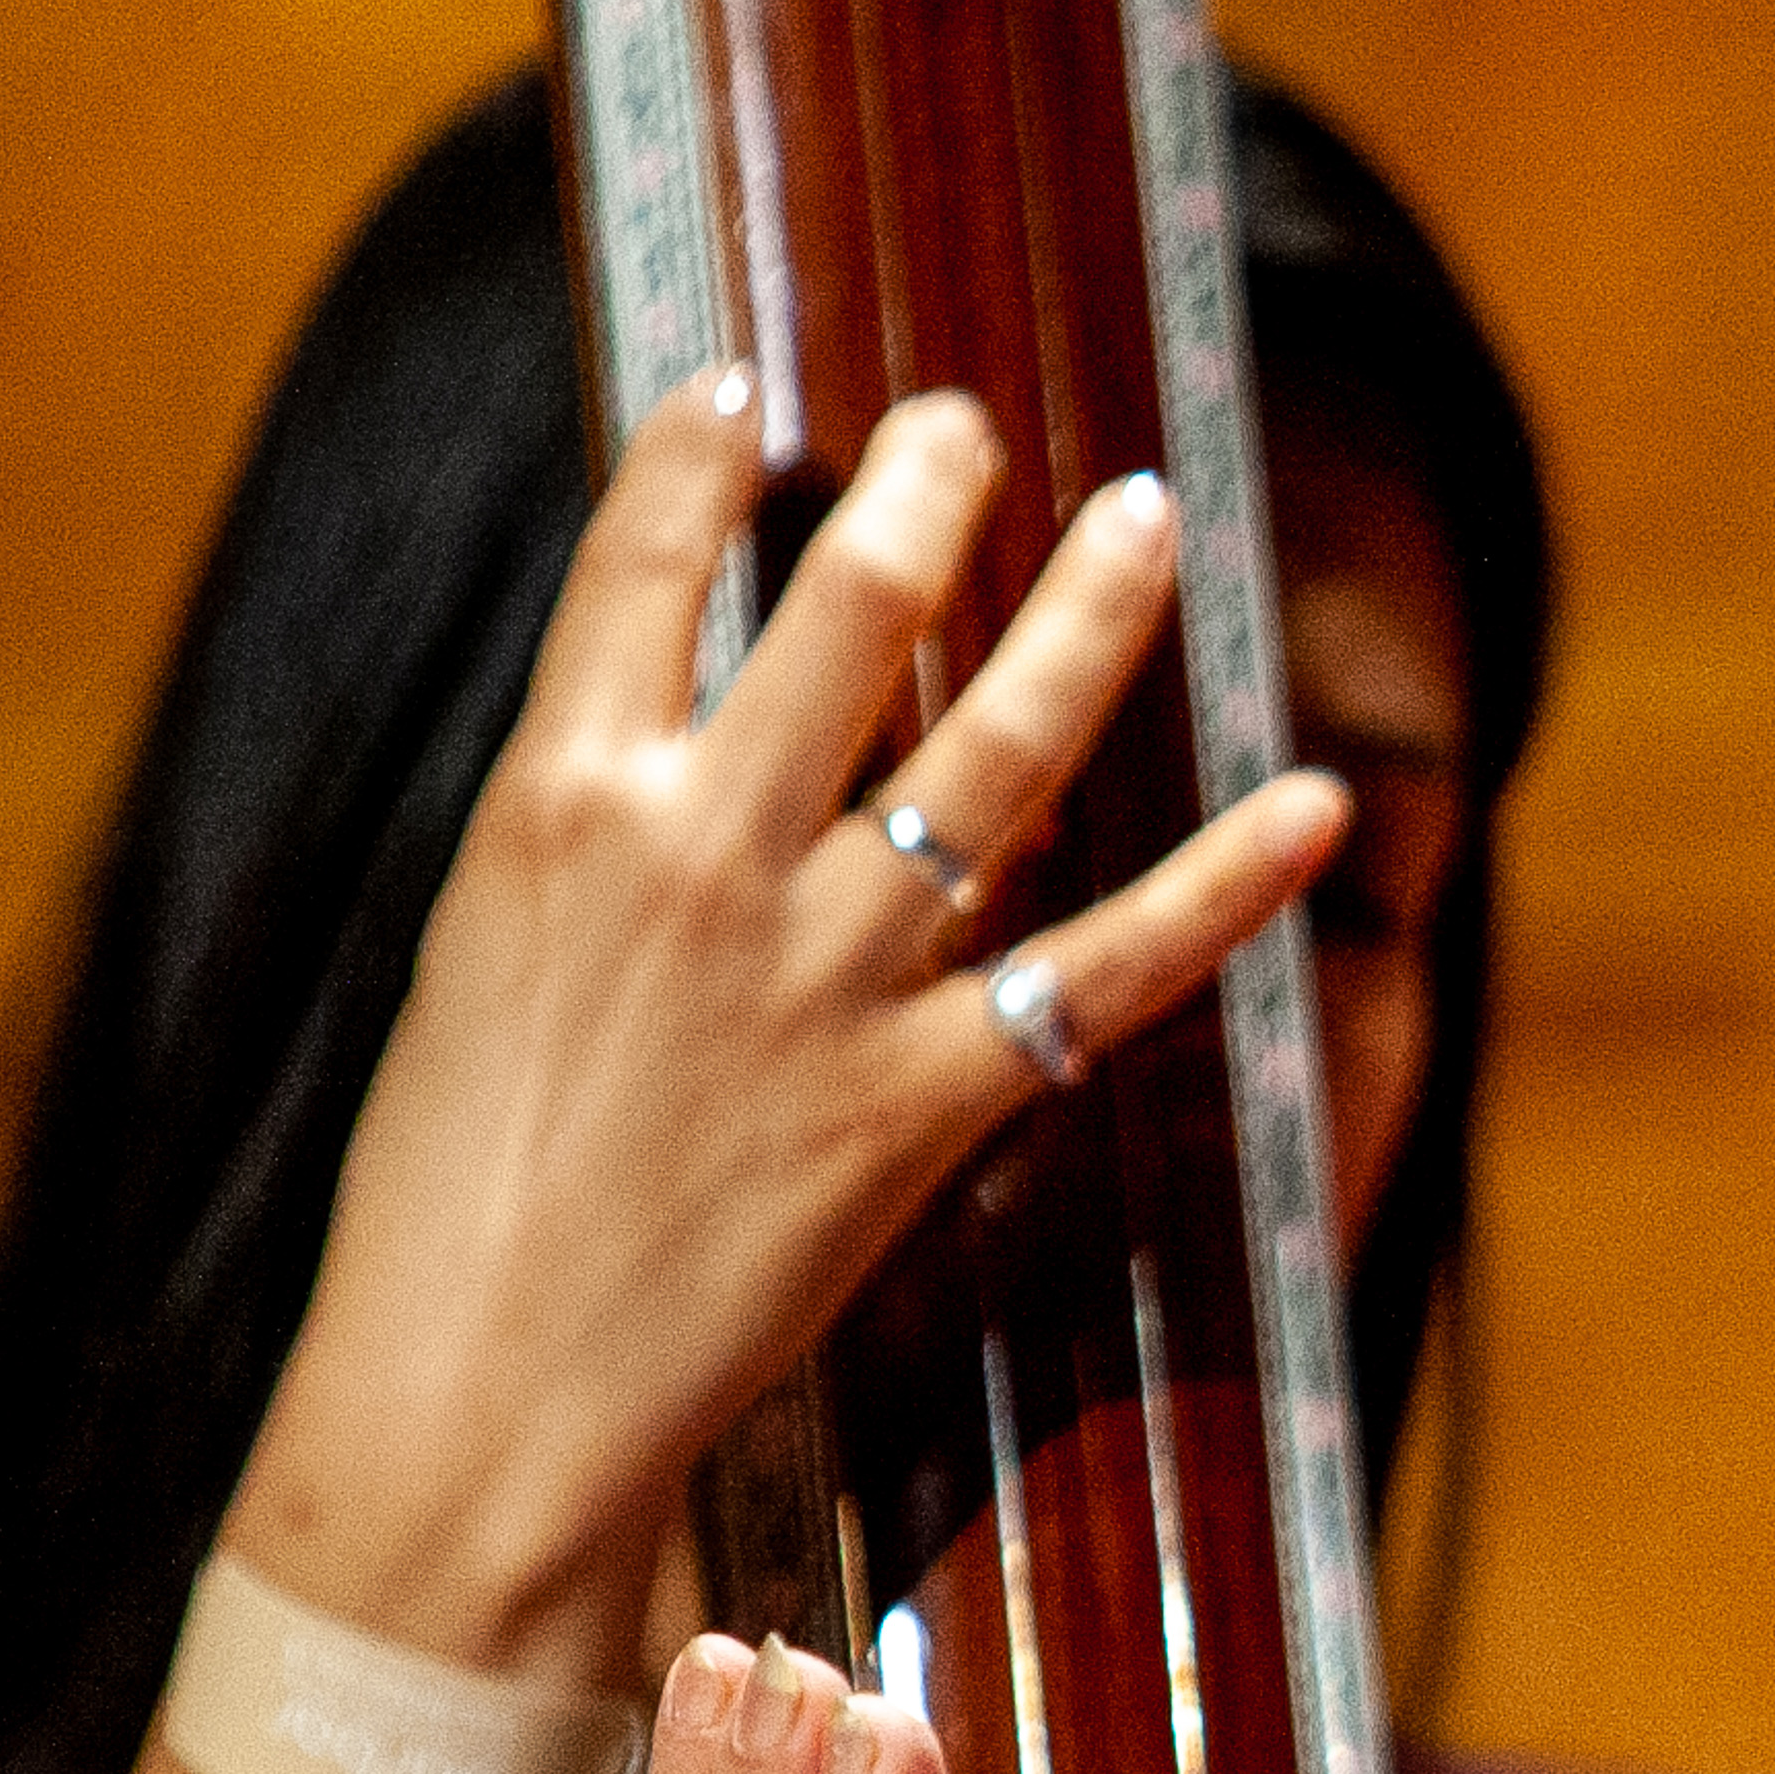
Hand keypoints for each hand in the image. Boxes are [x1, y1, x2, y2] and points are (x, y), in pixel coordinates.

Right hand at [222, 374, 1347, 1695]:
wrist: (481, 1384)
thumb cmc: (460, 1181)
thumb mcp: (480, 952)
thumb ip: (589, 830)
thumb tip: (668, 728)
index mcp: (557, 803)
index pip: (636, 568)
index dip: (693, 456)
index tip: (746, 389)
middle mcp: (700, 853)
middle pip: (846, 613)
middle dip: (927, 494)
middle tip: (974, 425)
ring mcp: (824, 972)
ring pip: (997, 750)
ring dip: (1087, 619)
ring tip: (1145, 519)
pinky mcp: (918, 1099)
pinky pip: (1108, 966)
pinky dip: (1226, 885)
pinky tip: (1314, 803)